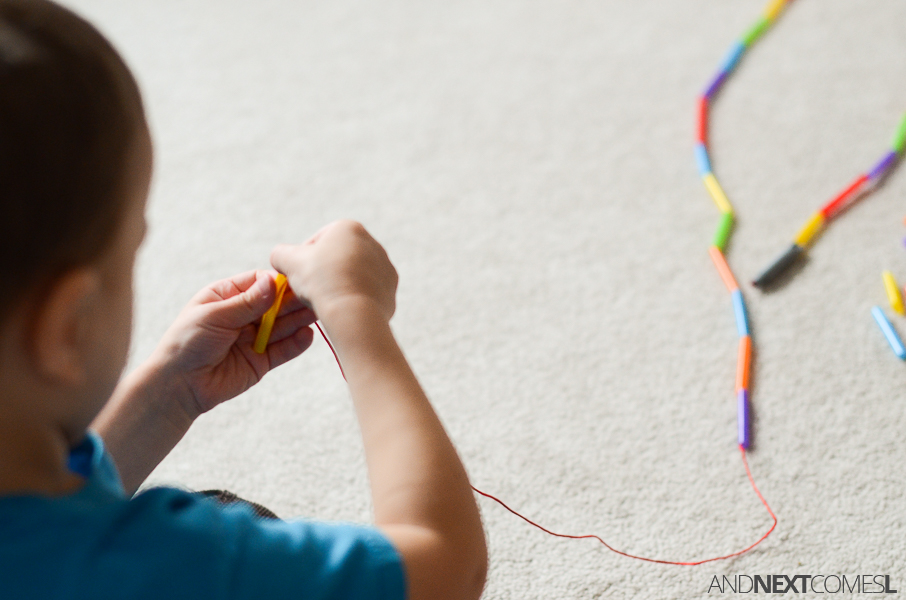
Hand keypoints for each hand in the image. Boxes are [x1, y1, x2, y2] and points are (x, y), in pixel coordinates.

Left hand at [151, 269, 316, 418]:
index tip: (293, 281)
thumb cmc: (186, 343)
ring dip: (299, 319)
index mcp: (226, 296)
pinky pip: (283, 350)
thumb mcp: (215, 316)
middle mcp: (243, 315)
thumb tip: (273, 282)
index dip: (276, 282)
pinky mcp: (261, 361)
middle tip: (313, 296)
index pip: (258, 282)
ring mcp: (253, 338)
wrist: (178, 385)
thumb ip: (247, 302)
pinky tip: (308, 335)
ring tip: (317, 312)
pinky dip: (297, 343)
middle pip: (275, 303)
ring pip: (282, 326)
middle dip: (293, 300)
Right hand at [270, 220, 397, 325]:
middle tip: (309, 290)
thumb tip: (280, 257)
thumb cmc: (321, 281)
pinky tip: (342, 309)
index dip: (302, 259)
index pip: (317, 241)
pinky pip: (365, 293)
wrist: (353, 312)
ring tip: (325, 301)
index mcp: (349, 228)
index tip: (296, 276)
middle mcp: (372, 243)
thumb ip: (280, 253)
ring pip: (352, 276)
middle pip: (337, 259)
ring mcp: (384, 267)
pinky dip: (353, 300)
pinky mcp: (390, 290)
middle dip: (322, 273)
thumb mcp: (288, 261)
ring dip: (338, 286)